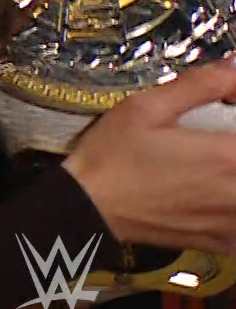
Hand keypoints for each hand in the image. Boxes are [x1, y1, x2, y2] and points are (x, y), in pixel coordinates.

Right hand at [64, 59, 235, 254]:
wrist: (87, 207)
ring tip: (203, 169)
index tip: (224, 111)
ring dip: (230, 178)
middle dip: (230, 150)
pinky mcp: (221, 241)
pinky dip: (228, 208)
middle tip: (211, 143)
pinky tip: (207, 197)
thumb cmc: (112, 155)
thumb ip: (199, 85)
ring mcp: (231, 222)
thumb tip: (234, 67)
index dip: (235, 118)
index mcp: (228, 156)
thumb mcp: (146, 107)